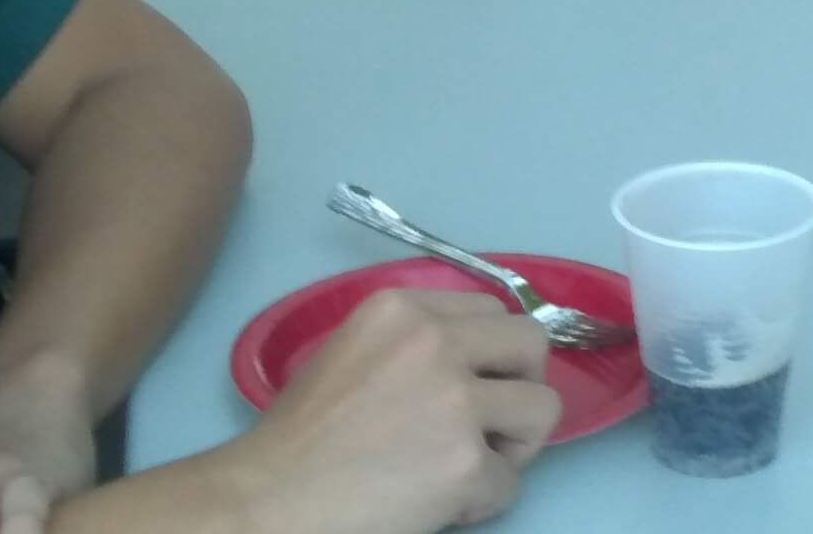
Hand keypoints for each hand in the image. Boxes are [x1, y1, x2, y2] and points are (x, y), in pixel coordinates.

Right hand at [216, 290, 562, 533]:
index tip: (474, 383)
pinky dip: (483, 500)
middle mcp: (434, 342)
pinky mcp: (463, 461)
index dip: (492, 353)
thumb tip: (475, 358)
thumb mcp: (352, 351)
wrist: (269, 499)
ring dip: (514, 444)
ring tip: (467, 464)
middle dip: (522, 385)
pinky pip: (511, 483)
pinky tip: (440, 503)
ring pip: (543, 409)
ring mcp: (454, 400)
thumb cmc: (300, 436)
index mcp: (401, 309)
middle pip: (532, 343)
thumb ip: (411, 342)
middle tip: (490, 422)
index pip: (493, 309)